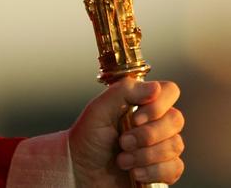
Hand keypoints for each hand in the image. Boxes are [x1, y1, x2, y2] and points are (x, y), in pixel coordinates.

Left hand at [68, 77, 184, 185]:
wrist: (82, 173)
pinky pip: (175, 167)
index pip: (169, 91)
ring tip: (122, 160)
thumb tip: (155, 87)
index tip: (136, 118)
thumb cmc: (87, 139)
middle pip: (176, 119)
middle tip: (123, 142)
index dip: (158, 105)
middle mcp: (154, 121)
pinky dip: (153, 171)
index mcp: (140, 102)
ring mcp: (160, 145)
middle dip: (147, 135)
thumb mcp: (99, 109)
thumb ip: (123, 92)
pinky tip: (135, 173)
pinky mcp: (163, 169)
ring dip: (146, 155)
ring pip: (176, 145)